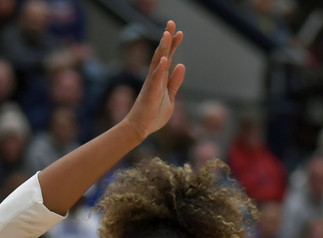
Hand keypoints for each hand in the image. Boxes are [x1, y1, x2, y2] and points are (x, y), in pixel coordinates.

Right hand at [123, 21, 185, 140]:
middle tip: (171, 23)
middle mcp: (155, 78)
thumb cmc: (154, 114)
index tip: (179, 32)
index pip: (168, 58)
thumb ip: (175, 82)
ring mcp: (151, 85)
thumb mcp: (170, 97)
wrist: (140, 129)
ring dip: (162, 49)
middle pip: (161, 55)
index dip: (173, 45)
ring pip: (157, 63)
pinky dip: (160, 69)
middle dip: (167, 39)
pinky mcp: (150, 94)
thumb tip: (181, 65)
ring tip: (167, 34)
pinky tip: (165, 59)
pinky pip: (155, 80)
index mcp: (160, 79)